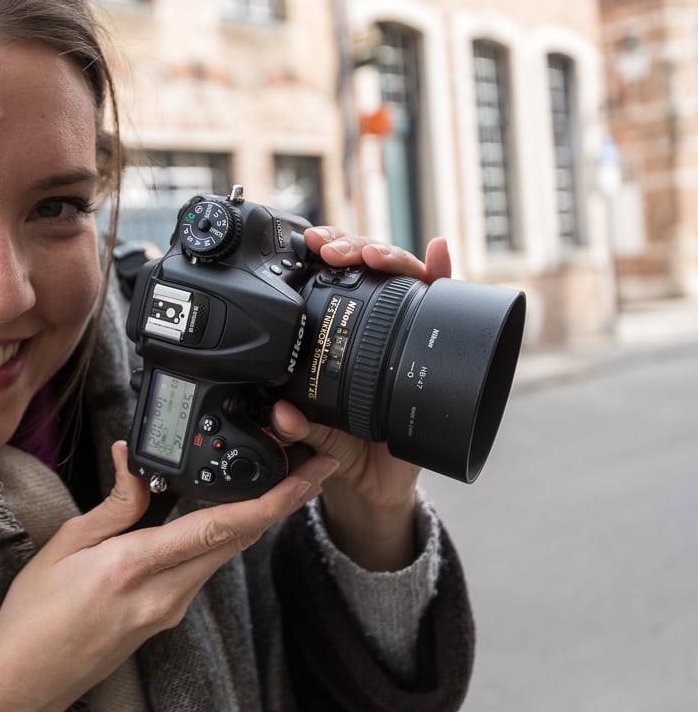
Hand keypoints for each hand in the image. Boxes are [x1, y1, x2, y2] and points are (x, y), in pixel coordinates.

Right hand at [0, 442, 338, 711]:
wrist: (25, 680)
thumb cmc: (33, 617)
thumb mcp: (65, 545)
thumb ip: (113, 505)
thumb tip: (135, 460)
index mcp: (135, 567)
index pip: (218, 526)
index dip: (270, 499)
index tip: (303, 475)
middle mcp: (164, 594)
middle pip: (236, 540)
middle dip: (279, 502)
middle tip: (307, 467)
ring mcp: (169, 611)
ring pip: (223, 554)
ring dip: (251, 518)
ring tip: (271, 480)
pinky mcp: (165, 618)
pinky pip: (202, 568)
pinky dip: (217, 536)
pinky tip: (216, 514)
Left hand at [268, 228, 453, 570]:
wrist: (377, 482)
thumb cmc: (343, 446)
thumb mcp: (315, 434)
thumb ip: (298, 425)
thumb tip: (281, 412)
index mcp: (338, 335)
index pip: (335, 280)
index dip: (325, 254)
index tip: (312, 246)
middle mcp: (374, 326)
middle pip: (368, 268)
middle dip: (351, 248)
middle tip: (334, 251)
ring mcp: (408, 331)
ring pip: (404, 276)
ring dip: (389, 256)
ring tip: (372, 256)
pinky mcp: (439, 347)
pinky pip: (447, 307)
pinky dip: (444, 274)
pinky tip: (439, 252)